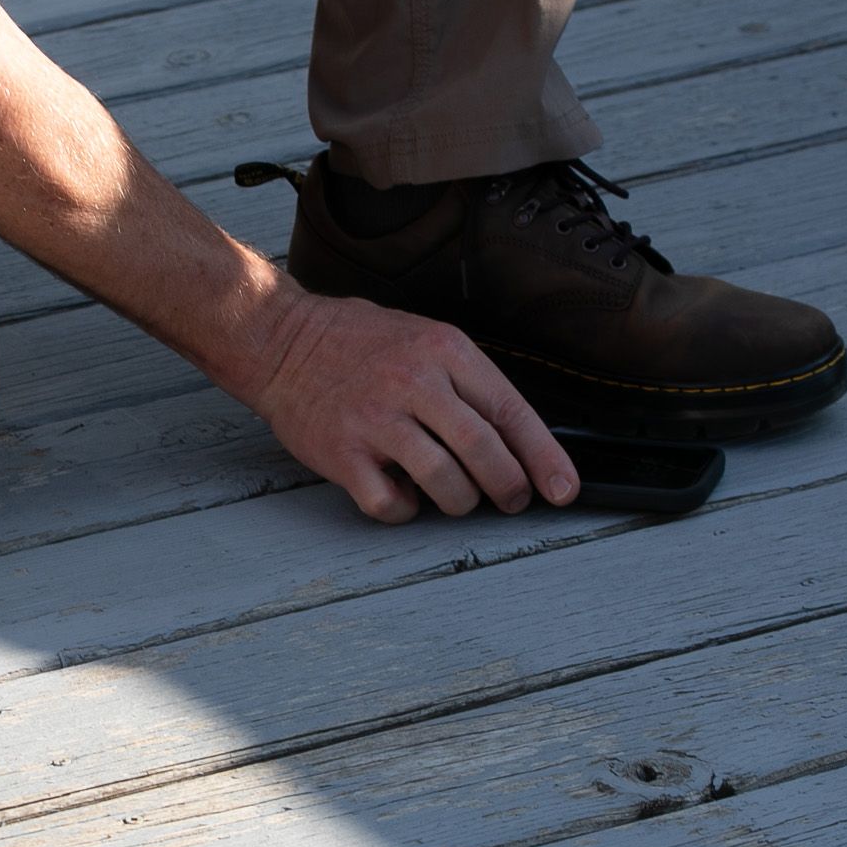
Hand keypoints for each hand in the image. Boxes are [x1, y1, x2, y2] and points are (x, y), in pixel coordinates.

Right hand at [246, 287, 577, 522]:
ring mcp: (376, 420)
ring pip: (446, 483)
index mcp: (444, 350)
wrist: (282, 341)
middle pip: (484, 452)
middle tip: (512, 500)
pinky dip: (406, 509)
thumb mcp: (425, 337)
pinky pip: (391, 503)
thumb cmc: (359, 342)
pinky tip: (403, 493)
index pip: (510, 412)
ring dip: (461, 501)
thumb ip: (468, 382)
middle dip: (509, 487)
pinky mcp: (343, 452)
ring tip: (457, 497)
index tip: (564, 489)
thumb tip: (517, 438)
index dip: (544, 457)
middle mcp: (413, 383)